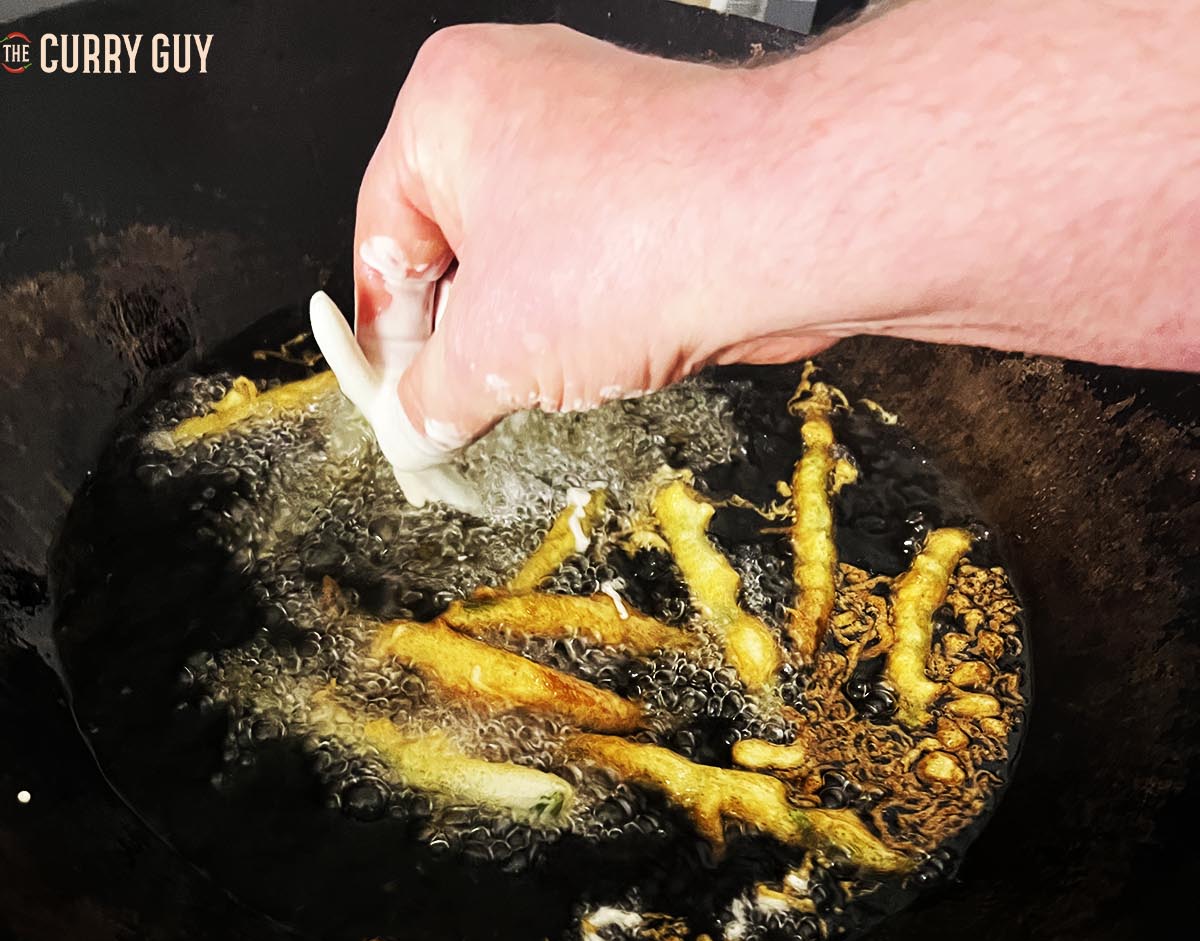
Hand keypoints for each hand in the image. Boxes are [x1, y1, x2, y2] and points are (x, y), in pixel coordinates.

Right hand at [353, 24, 831, 453]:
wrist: (788, 225)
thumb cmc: (638, 241)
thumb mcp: (494, 352)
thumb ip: (432, 399)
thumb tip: (412, 429)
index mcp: (445, 106)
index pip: (381, 241)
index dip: (386, 342)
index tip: (396, 409)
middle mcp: (518, 101)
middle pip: (454, 250)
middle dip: (460, 340)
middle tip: (460, 416)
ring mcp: (597, 136)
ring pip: (529, 262)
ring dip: (529, 336)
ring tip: (546, 385)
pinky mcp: (658, 182)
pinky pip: (594, 263)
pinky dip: (590, 319)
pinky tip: (606, 358)